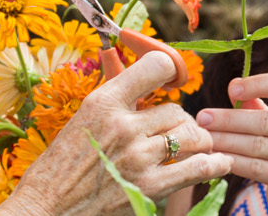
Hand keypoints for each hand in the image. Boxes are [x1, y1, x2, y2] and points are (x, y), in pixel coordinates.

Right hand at [0, 51, 230, 215]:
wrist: (48, 206)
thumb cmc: (63, 163)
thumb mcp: (84, 118)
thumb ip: (117, 97)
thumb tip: (139, 71)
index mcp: (104, 101)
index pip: (156, 66)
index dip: (169, 71)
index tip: (171, 82)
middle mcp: (123, 125)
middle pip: (177, 110)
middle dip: (180, 122)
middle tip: (174, 132)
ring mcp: (138, 157)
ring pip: (191, 135)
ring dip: (198, 141)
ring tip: (196, 146)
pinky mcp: (149, 187)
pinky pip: (197, 168)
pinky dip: (213, 163)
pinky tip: (219, 162)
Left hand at [196, 72, 267, 215]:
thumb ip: (261, 106)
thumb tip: (234, 87)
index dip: (259, 83)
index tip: (232, 88)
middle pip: (265, 120)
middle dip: (228, 119)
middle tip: (202, 118)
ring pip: (256, 145)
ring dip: (225, 141)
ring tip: (204, 138)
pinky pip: (255, 167)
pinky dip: (233, 161)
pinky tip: (216, 157)